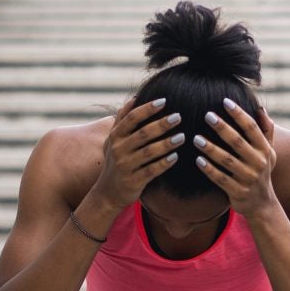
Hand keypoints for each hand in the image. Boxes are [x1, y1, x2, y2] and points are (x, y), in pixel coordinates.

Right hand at [86, 97, 184, 216]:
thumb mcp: (113, 139)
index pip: (131, 118)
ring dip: (166, 144)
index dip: (147, 108)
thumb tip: (135, 97)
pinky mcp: (133, 181)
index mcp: (115, 136)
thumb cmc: (116, 161)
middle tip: (178, 117)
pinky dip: (164, 163)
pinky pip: (151, 170)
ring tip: (182, 137)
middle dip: (161, 124)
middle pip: (142, 134)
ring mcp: (125, 166)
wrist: (107, 193)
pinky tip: (175, 157)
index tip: (164, 101)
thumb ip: (122, 120)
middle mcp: (118, 150)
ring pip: (148, 152)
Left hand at [192, 99, 278, 217]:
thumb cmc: (262, 172)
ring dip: (211, 149)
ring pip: (227, 161)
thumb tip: (260, 108)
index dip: (239, 114)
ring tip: (196, 138)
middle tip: (207, 115)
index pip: (252, 128)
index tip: (225, 101)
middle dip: (222, 128)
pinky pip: (221, 179)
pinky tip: (197, 160)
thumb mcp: (269, 152)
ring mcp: (248, 178)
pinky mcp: (238, 191)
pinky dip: (209, 169)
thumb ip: (266, 130)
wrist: (263, 205)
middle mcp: (259, 163)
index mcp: (265, 150)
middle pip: (238, 142)